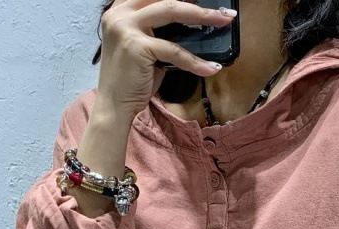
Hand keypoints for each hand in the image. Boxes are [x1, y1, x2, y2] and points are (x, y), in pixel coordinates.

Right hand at [97, 0, 235, 119]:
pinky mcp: (136, 46)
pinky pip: (174, 50)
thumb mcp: (144, 48)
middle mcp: (119, 13)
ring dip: (202, 16)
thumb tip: (191, 27)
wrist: (114, 107)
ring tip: (224, 22)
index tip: (203, 0)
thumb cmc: (132, 81)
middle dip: (197, 4)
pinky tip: (210, 68)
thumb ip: (159, 32)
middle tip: (223, 12)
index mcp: (120, 10)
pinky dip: (195, 61)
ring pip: (171, 12)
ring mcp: (125, 27)